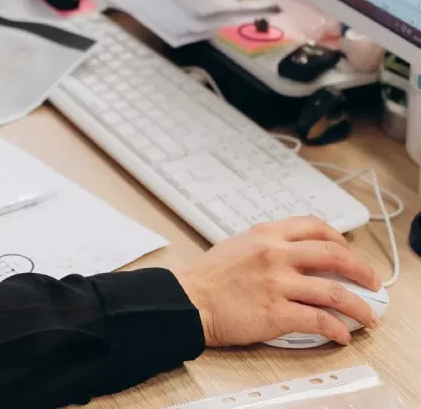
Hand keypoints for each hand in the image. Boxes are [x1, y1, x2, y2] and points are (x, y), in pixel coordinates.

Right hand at [175, 217, 380, 347]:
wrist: (188, 298)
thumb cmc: (209, 276)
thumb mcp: (240, 243)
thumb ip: (269, 244)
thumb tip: (296, 254)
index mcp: (266, 233)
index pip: (315, 226)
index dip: (339, 239)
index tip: (348, 252)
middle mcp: (276, 254)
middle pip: (333, 255)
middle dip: (361, 269)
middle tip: (372, 282)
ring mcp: (278, 283)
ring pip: (334, 291)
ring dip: (359, 306)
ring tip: (368, 316)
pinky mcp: (277, 313)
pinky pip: (319, 320)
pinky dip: (337, 329)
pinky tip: (342, 334)